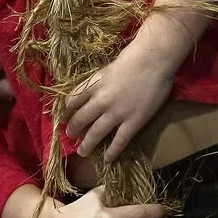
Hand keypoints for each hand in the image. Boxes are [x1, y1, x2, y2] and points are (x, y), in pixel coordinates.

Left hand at [64, 38, 174, 162]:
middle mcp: (100, 100)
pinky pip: (119, 141)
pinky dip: (112, 152)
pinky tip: (107, 159)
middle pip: (80, 119)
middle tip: (70, 136)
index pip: (73, 100)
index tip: (64, 117)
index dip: (66, 111)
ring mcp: (116, 113)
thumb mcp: (108, 68)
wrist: (154, 58)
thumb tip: (97, 90)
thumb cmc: (135, 57)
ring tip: (82, 151)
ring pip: (96, 133)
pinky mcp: (133, 121)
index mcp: (94, 85)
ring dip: (87, 144)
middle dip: (73, 129)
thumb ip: (100, 81)